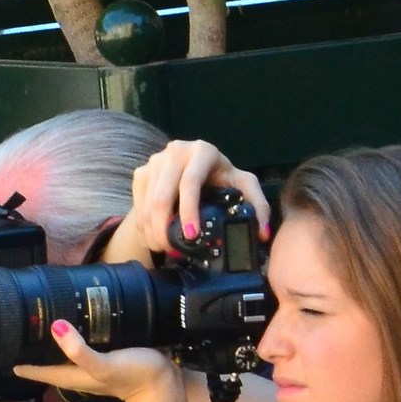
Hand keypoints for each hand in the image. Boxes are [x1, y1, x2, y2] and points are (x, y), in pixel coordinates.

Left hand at [16, 325, 187, 401]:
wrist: (167, 389)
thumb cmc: (134, 379)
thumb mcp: (104, 365)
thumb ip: (80, 351)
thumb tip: (55, 326)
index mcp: (65, 374)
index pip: (28, 366)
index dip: (11, 353)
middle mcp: (72, 370)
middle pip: (40, 356)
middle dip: (25, 341)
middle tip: (8, 317)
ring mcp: (87, 363)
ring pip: (57, 349)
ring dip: (45, 337)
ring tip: (31, 314)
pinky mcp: (103, 354)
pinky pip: (78, 342)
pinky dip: (69, 332)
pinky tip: (69, 318)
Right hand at [107, 140, 270, 264]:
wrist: (197, 164)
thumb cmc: (222, 176)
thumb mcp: (244, 185)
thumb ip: (258, 206)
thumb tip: (262, 235)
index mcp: (203, 151)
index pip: (190, 183)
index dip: (188, 211)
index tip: (191, 235)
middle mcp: (175, 152)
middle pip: (162, 196)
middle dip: (164, 228)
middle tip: (171, 250)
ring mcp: (155, 161)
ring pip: (147, 203)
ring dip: (151, 230)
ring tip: (162, 248)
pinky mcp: (142, 172)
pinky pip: (138, 203)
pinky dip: (143, 225)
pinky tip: (152, 238)